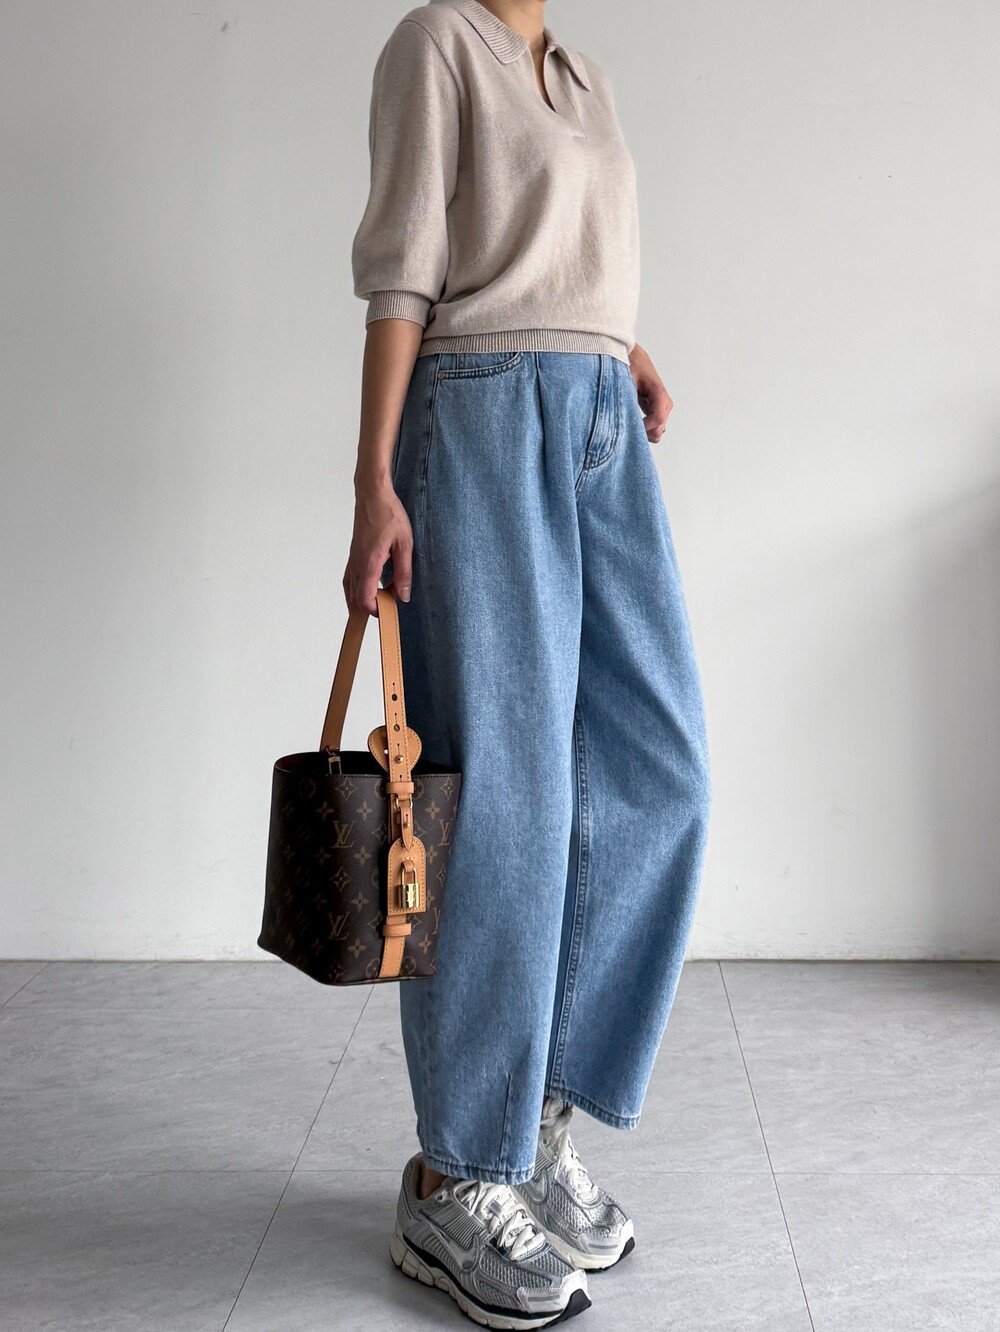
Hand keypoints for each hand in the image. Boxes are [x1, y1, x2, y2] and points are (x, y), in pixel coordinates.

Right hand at [343, 479, 412, 615]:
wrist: (372, 495)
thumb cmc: (389, 515)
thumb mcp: (404, 544)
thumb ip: (404, 572)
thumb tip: (404, 596)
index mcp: (369, 563)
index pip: (365, 599)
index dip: (376, 610)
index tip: (391, 610)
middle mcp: (357, 564)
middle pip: (354, 599)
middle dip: (369, 609)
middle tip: (387, 609)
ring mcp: (352, 559)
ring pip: (349, 590)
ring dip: (361, 601)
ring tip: (378, 604)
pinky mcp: (353, 554)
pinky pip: (349, 579)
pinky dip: (355, 590)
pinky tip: (367, 590)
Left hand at [627, 343, 672, 443]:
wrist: (631, 356)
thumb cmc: (629, 364)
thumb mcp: (626, 380)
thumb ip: (627, 400)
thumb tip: (623, 419)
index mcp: (659, 393)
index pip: (658, 419)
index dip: (643, 427)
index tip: (628, 425)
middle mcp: (664, 402)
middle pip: (658, 430)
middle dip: (643, 431)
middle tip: (626, 423)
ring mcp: (661, 407)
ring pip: (656, 431)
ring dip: (642, 430)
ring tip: (627, 419)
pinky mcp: (655, 410)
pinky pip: (652, 426)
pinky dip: (642, 428)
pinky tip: (631, 420)